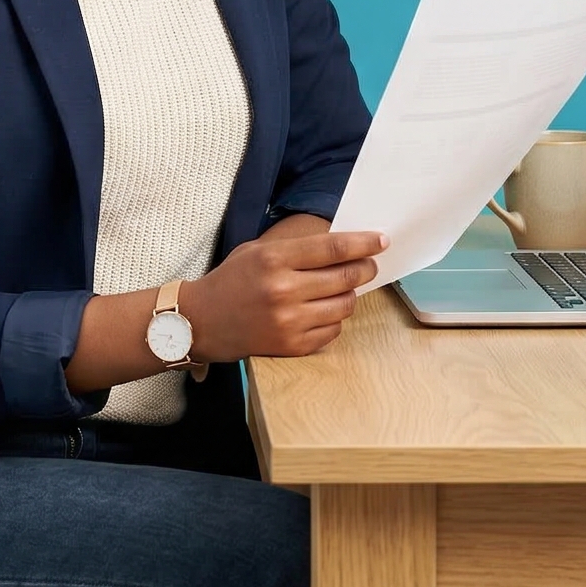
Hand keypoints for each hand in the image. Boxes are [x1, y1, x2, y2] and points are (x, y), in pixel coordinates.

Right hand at [176, 224, 386, 359]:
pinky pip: (333, 331)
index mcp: (273, 260)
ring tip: (341, 288)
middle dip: (365, 268)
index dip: (363, 244)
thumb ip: (297, 249)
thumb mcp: (257, 251)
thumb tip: (343, 246)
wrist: (203, 321)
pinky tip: (322, 310)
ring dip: (350, 295)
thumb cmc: (232, 280)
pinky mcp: (293, 345)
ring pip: (344, 305)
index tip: (381, 240)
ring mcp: (289, 321)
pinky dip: (334, 319)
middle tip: (369, 264)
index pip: (332, 249)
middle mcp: (283, 290)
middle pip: (345, 277)